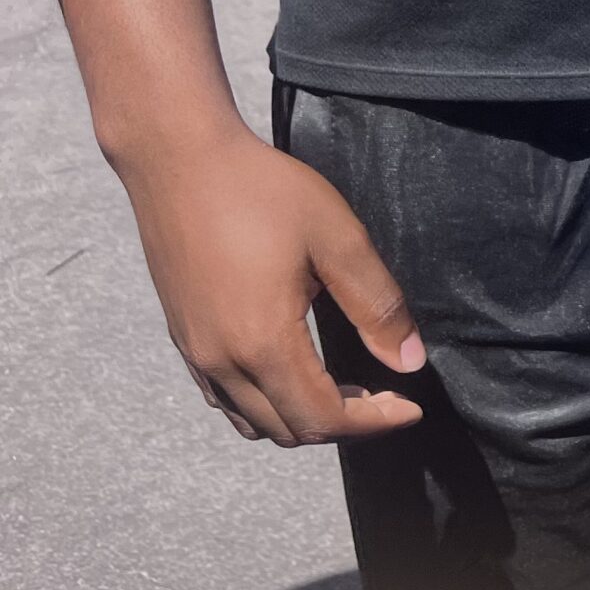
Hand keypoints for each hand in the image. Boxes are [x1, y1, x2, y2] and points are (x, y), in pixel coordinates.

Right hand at [122, 129, 425, 444]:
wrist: (178, 159)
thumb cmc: (261, 190)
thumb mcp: (338, 239)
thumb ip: (377, 305)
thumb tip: (409, 361)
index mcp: (262, 342)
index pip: (324, 418)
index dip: (375, 422)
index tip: (411, 406)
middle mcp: (220, 360)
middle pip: (288, 430)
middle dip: (344, 425)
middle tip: (387, 398)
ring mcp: (194, 351)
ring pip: (252, 421)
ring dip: (302, 418)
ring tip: (347, 388)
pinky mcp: (182, 335)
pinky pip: (223, 397)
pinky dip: (265, 403)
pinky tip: (295, 371)